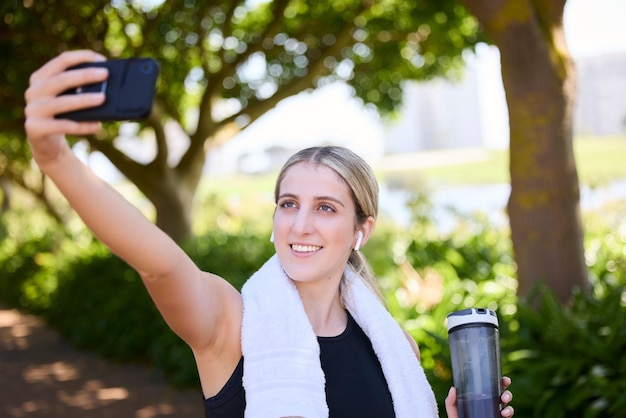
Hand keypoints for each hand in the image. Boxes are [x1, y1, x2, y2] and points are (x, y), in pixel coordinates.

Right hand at [24, 50, 107, 165]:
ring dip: (84, 100)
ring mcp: (32, 110)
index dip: (82, 57)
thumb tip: (109, 84)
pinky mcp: (35, 128)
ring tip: (103, 98)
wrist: (47, 144)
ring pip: (62, 102)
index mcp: (40, 78)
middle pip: (61, 79)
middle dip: (85, 75)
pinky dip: (82, 126)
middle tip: (106, 74)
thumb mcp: (69, 99)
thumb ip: (80, 89)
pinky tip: (97, 125)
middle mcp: (33, 91)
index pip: (62, 60)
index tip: (102, 60)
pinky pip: (62, 125)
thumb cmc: (63, 116)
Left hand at [444, 376, 513, 417]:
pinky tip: (504, 414)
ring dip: (508, 401)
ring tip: (504, 403)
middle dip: (506, 390)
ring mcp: (496, 414)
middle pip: (502, 394)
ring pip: (507, 405)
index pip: (490, 388)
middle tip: (504, 392)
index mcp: (480, 399)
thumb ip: (451, 403)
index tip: (501, 378)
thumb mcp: (455, 413)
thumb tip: (453, 389)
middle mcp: (490, 405)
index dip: (498, 381)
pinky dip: (510, 412)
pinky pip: (509, 416)